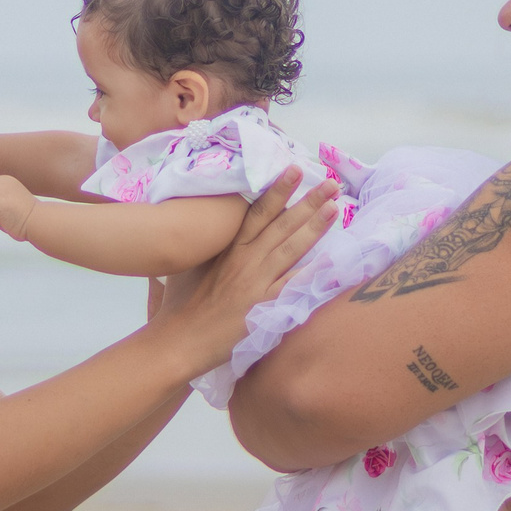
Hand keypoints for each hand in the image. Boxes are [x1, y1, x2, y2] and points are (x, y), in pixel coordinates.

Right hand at [149, 168, 336, 368]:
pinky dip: (314, 272)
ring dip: (315, 226)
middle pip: (280, 224)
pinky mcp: (262, 306)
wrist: (176, 339)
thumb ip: (205, 248)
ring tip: (334, 207)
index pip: (257, 213)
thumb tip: (206, 232)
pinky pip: (294, 285)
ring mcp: (255, 282)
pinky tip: (333, 260)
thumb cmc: (178, 306)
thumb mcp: (187, 266)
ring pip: (290, 248)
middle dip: (307, 201)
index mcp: (227, 248)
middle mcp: (244, 260)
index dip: (277, 190)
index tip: (294, 170)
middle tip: (330, 183)